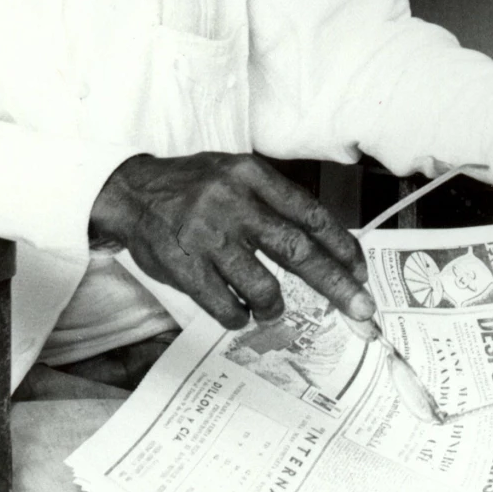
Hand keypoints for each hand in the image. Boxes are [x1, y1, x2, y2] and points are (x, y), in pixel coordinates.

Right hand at [89, 151, 372, 332]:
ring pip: (262, 285)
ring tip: (272, 309)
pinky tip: (240, 314)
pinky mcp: (183, 266)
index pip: (310, 214)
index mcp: (253, 176)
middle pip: (297, 250)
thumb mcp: (238, 175)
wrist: (131, 193)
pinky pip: (224, 304)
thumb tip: (325, 245)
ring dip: (275, 306)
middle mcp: (234, 203)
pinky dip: (239, 316)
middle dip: (336, 285)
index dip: (341, 246)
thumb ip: (276, 203)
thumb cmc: (195, 187)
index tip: (360, 271)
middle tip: (361, 310)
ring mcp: (207, 236)